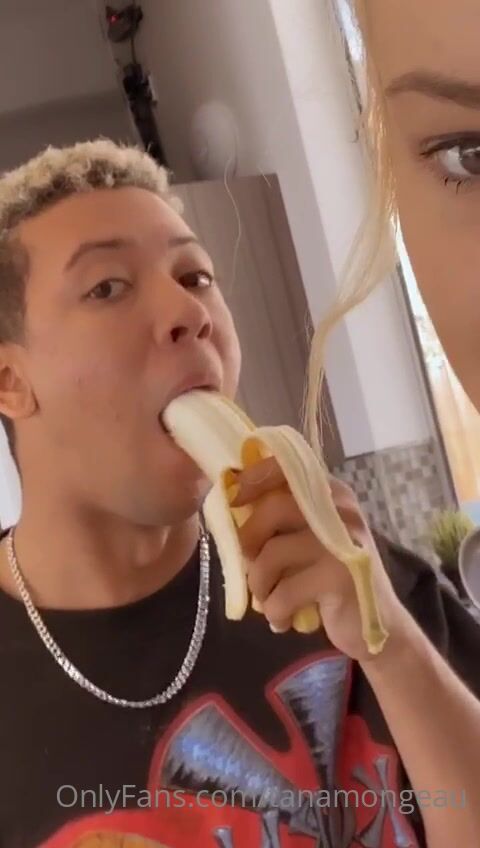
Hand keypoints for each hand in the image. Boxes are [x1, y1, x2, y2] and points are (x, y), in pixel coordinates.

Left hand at [231, 457, 409, 661]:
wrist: (381, 624)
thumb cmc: (333, 578)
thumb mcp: (311, 538)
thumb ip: (282, 517)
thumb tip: (231, 503)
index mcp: (332, 493)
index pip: (286, 466)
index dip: (253, 478)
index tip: (234, 498)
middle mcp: (341, 510)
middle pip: (273, 508)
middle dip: (249, 540)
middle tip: (250, 563)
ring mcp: (343, 543)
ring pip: (271, 555)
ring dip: (259, 584)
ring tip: (268, 599)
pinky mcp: (340, 579)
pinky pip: (283, 594)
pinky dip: (274, 611)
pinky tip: (282, 619)